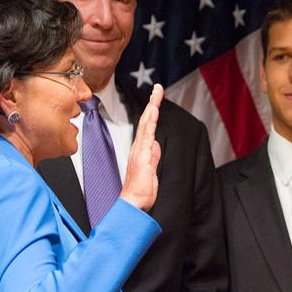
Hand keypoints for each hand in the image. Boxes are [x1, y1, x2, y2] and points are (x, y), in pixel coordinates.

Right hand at [121, 84, 163, 211]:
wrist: (133, 203)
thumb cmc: (140, 190)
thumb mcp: (151, 170)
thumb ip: (154, 156)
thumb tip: (156, 144)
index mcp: (141, 150)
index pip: (148, 126)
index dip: (153, 111)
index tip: (157, 97)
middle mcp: (139, 148)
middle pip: (146, 120)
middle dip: (153, 103)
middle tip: (158, 88)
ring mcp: (139, 152)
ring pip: (146, 126)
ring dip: (151, 109)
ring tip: (156, 95)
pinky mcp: (142, 158)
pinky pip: (146, 137)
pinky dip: (149, 124)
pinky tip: (153, 114)